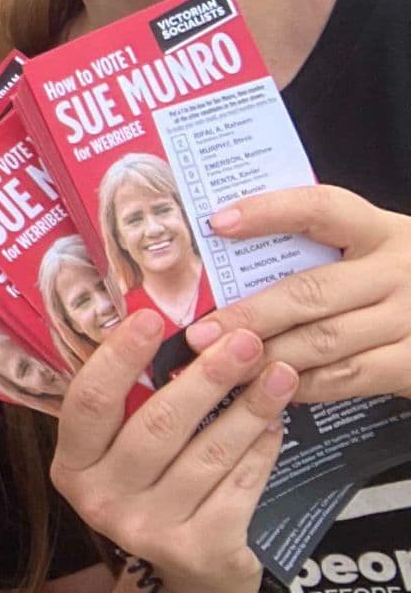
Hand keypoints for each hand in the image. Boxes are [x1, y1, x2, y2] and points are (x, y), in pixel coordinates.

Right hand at [52, 309, 291, 592]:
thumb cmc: (156, 488)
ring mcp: (148, 530)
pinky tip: (275, 423)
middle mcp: (100, 501)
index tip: (152, 316)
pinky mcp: (199, 550)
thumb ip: (132, 406)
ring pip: (207, 453)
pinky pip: (239, 485)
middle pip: (157, 424)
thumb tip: (168, 329)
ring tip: (277, 373)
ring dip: (248, 408)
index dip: (119, 357)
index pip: (89, 402)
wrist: (193, 575)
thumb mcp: (124, 452)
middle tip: (245, 341)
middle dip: (206, 377)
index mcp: (73, 465)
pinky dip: (261, 449)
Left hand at [182, 187, 410, 403]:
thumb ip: (318, 251)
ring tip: (222, 365)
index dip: (268, 212)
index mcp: (380, 231)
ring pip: (323, 340)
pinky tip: (269, 385)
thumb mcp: (373, 252)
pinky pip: (346, 377)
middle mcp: (399, 271)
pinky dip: (302, 384)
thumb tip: (228, 255)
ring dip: (266, 356)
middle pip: (310, 291)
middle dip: (248, 315)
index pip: (321, 208)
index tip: (218, 223)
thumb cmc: (396, 281)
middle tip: (201, 333)